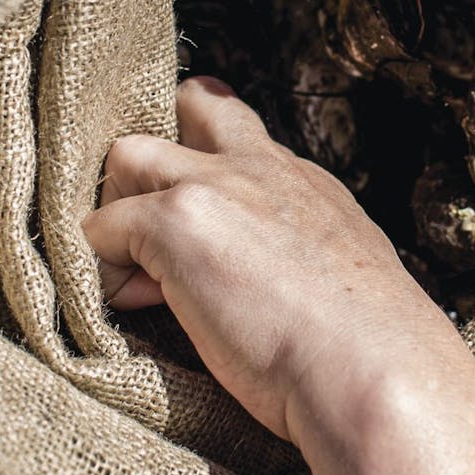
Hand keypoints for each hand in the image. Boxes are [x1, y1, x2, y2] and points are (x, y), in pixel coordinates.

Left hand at [84, 77, 474, 474]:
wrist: (373, 369)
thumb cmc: (367, 351)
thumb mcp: (345, 276)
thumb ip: (296, 256)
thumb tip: (254, 284)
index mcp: (304, 182)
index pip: (242, 129)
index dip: (207, 157)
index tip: (208, 221)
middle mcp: (261, 167)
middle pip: (190, 106)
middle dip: (161, 163)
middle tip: (158, 238)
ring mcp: (214, 186)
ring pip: (128, 153)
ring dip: (120, 207)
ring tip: (139, 271)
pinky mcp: (175, 222)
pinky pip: (101, 228)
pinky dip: (105, 268)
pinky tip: (139, 308)